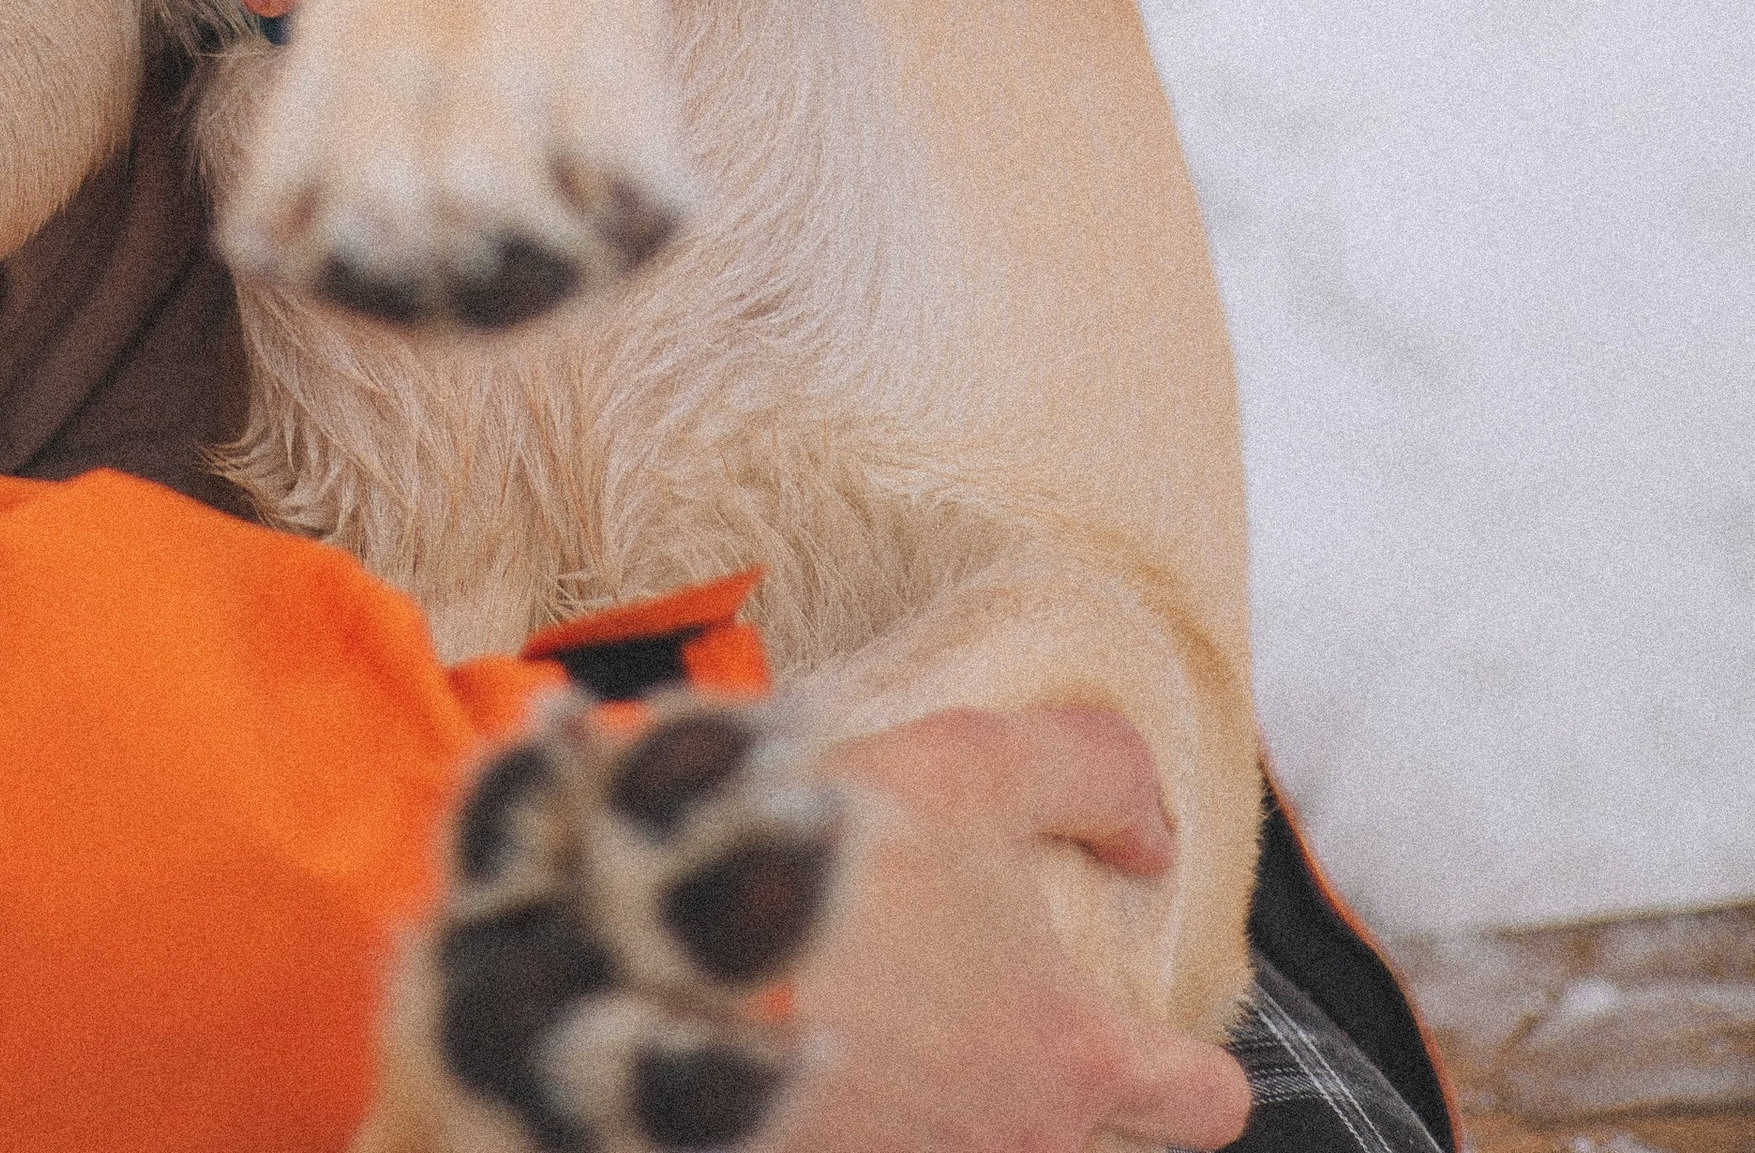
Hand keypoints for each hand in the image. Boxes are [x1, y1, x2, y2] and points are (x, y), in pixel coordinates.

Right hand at [787, 704, 1250, 1152]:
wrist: (671, 955)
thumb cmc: (836, 865)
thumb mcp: (976, 763)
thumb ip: (1091, 774)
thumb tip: (1148, 832)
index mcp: (1070, 1060)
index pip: (1205, 1106)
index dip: (1196, 1071)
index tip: (1155, 1036)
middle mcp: (1013, 1151)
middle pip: (1090, 1150)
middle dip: (1061, 1100)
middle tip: (993, 1022)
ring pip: (983, 1152)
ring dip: (956, 1106)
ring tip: (897, 1035)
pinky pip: (892, 1151)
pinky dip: (880, 1120)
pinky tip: (831, 1060)